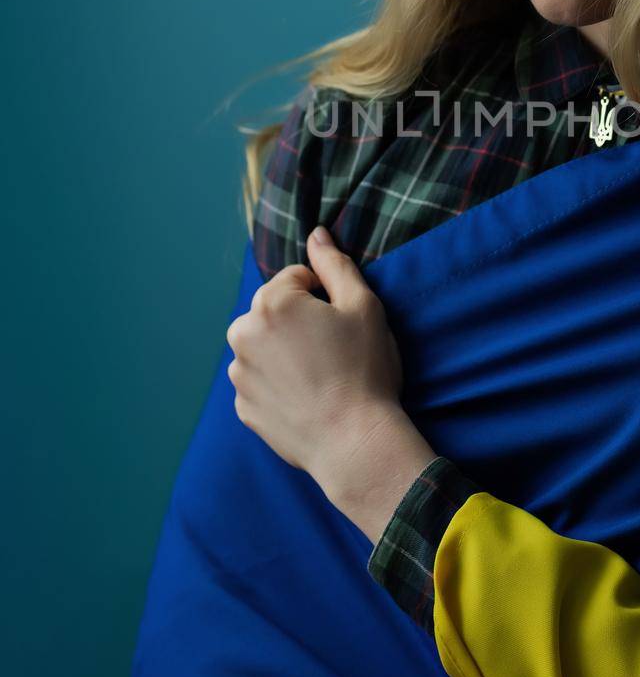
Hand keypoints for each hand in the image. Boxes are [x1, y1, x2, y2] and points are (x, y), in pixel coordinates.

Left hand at [225, 225, 404, 491]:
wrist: (355, 443)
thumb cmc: (364, 370)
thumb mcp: (363, 306)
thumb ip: (335, 264)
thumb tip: (316, 234)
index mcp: (271, 302)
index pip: (298, 279)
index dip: (326, 296)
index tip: (342, 325)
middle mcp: (243, 334)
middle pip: (274, 310)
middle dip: (299, 321)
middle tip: (333, 351)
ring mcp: (239, 374)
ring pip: (265, 346)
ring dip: (286, 352)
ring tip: (321, 377)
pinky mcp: (242, 407)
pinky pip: (261, 381)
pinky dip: (279, 384)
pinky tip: (308, 398)